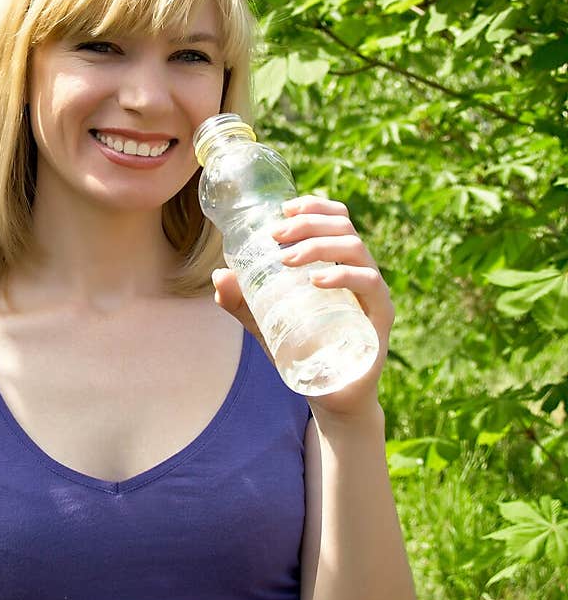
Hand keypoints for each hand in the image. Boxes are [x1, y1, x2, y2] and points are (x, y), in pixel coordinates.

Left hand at [211, 195, 393, 414]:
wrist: (331, 394)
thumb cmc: (302, 349)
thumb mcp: (265, 321)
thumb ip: (242, 301)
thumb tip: (218, 276)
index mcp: (338, 261)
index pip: (336, 219)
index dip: (314, 206)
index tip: (283, 209)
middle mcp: (359, 269)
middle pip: (343, 227)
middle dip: (307, 223)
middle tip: (275, 236)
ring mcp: (372, 291)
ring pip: (355, 248)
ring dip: (318, 246)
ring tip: (286, 259)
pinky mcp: (381, 315)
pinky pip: (369, 283)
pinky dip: (343, 275)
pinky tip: (318, 280)